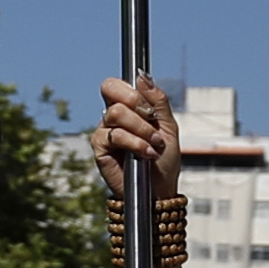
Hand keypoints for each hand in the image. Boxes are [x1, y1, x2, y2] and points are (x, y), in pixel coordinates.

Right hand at [87, 76, 186, 267]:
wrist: (159, 192)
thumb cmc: (164, 162)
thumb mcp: (168, 127)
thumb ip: (158, 101)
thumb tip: (142, 76)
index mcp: (128, 109)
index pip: (116, 85)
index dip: (130, 89)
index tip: (149, 107)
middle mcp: (112, 118)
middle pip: (111, 90)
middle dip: (136, 102)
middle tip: (152, 120)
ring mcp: (104, 133)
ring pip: (116, 113)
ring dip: (142, 129)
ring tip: (154, 146)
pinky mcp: (100, 150)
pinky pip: (115, 135)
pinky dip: (135, 143)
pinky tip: (146, 154)